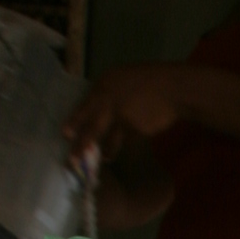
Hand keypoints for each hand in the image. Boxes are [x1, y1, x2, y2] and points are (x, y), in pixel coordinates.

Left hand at [66, 63, 191, 161]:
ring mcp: (120, 114)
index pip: (85, 105)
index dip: (74, 121)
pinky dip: (122, 145)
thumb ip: (110, 93)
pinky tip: (120, 150)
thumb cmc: (150, 82)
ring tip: (102, 158)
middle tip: (72, 158)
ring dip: (103, 151)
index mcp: (104, 84)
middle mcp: (108, 99)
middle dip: (80, 144)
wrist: (174, 89)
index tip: (65, 134)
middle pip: (90, 126)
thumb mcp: (123, 79)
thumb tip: (98, 110)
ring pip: (106, 138)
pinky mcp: (134, 127)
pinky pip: (125, 139)